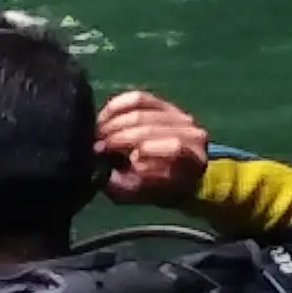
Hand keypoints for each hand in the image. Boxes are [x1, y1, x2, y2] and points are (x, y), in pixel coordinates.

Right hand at [96, 90, 209, 205]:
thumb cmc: (156, 190)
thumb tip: (104, 160)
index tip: (113, 154)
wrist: (175, 176)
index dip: (141, 148)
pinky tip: (103, 117)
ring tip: (98, 132)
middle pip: (151, 125)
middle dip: (118, 134)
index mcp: (193, 160)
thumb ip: (123, 183)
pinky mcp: (165, 104)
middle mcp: (191, 132)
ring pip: (142, 109)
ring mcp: (179, 115)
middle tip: (98, 143)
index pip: (173, 147)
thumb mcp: (139, 195)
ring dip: (114, 121)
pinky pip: (139, 98)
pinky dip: (117, 105)